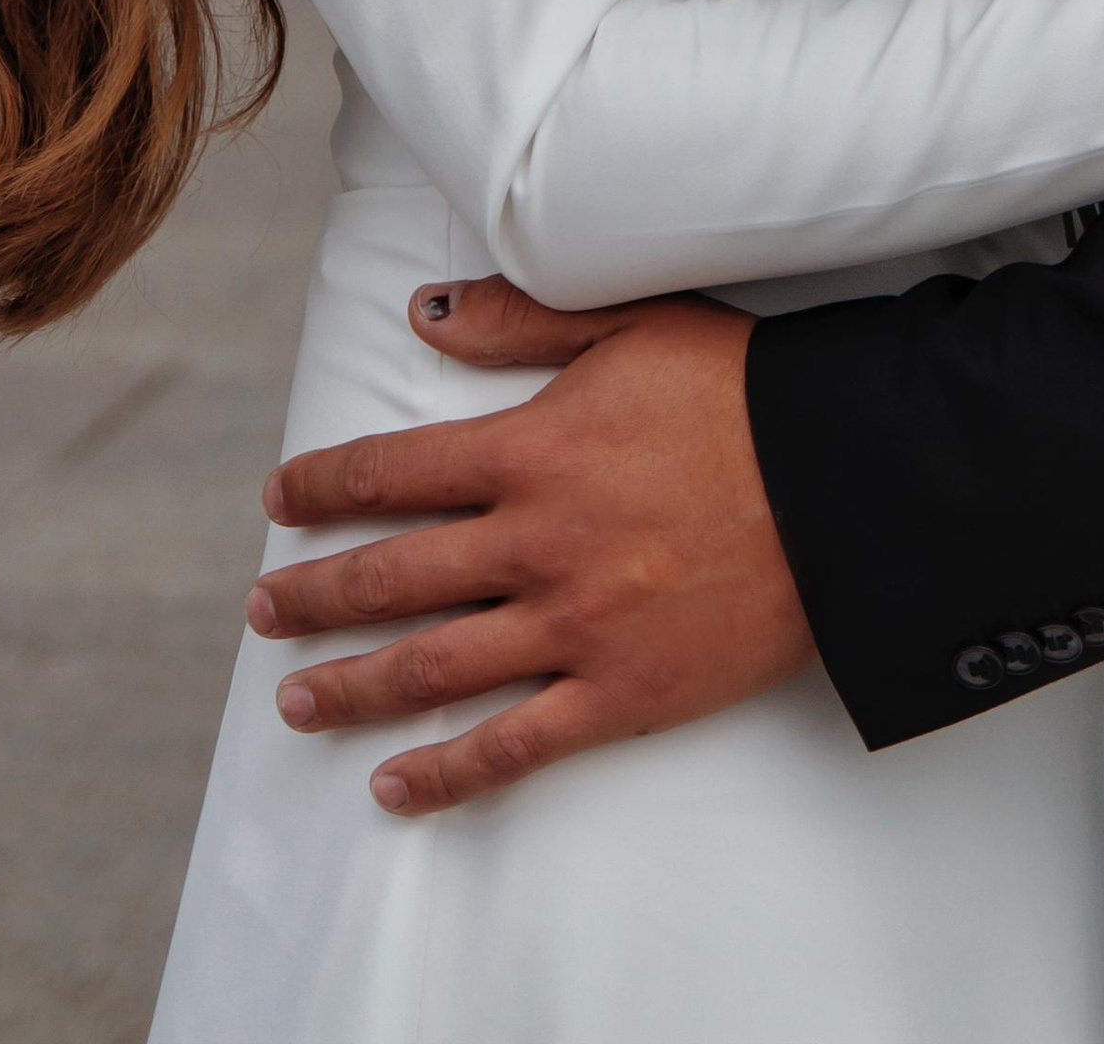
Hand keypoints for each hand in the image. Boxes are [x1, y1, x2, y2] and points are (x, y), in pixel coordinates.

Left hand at [249, 286, 804, 815]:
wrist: (842, 483)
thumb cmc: (740, 391)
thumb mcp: (628, 324)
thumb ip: (518, 321)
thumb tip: (423, 315)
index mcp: (529, 452)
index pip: (391, 472)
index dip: (324, 485)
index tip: (279, 499)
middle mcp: (533, 545)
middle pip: (390, 579)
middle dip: (312, 595)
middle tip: (262, 609)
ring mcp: (571, 628)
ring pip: (430, 668)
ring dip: (350, 687)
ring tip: (295, 700)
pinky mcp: (619, 694)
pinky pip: (513, 745)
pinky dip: (445, 775)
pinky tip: (394, 789)